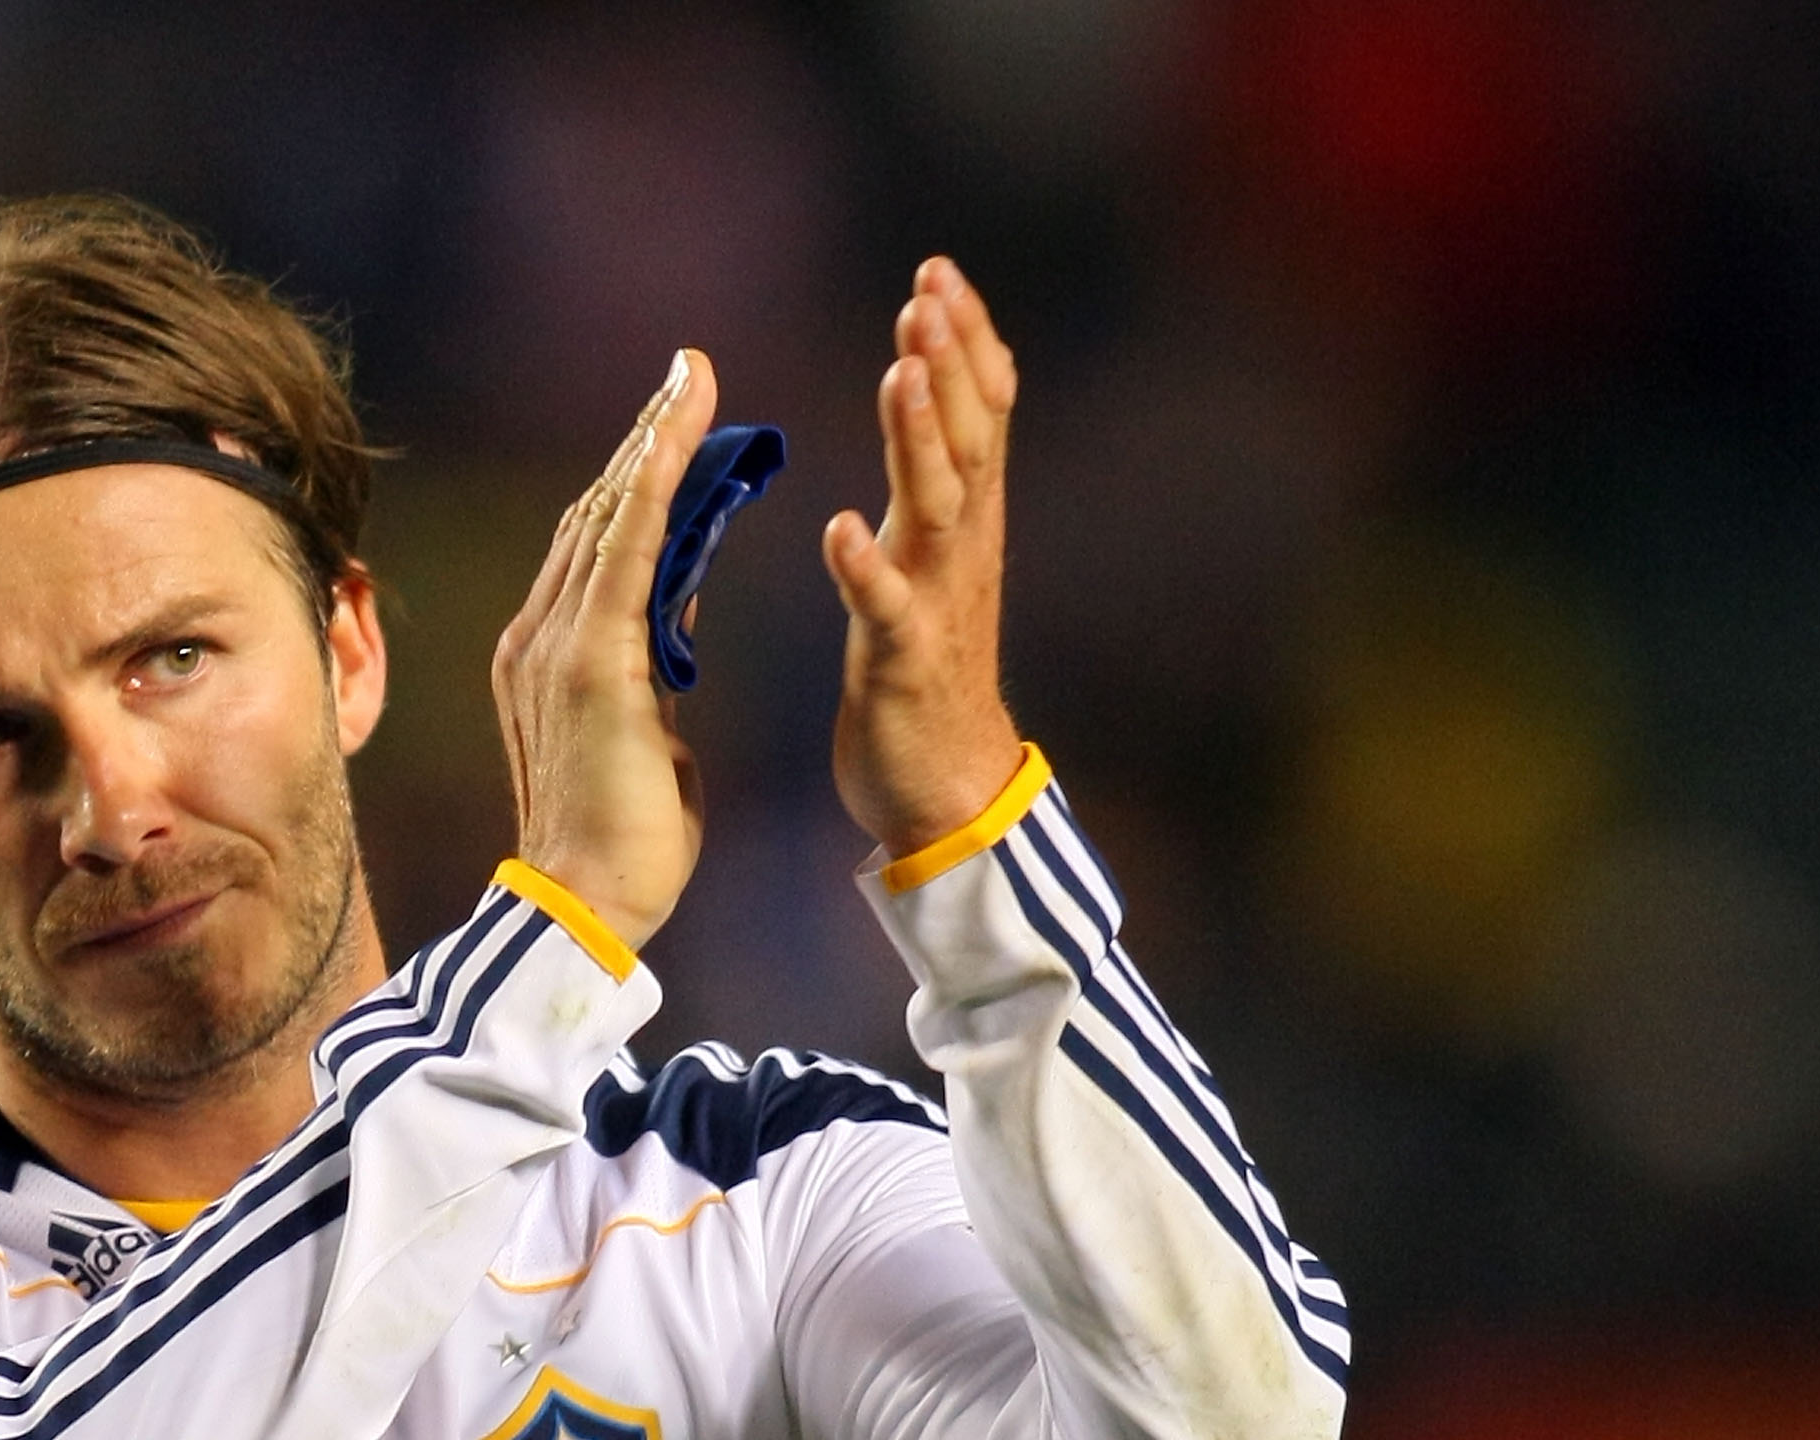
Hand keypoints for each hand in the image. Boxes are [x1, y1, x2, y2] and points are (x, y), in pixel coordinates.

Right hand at [490, 348, 718, 952]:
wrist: (587, 906)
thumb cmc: (624, 843)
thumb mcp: (646, 734)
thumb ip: (649, 668)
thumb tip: (672, 615)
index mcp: (545, 656)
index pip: (593, 546)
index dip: (631, 479)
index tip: (669, 425)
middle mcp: (537, 636)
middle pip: (595, 512)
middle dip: (642, 439)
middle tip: (686, 373)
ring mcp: (554, 645)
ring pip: (607, 516)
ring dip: (650, 442)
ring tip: (690, 380)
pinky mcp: (589, 662)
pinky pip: (622, 550)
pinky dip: (652, 485)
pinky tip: (677, 432)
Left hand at [822, 258, 1027, 855]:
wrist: (949, 790)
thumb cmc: (928, 673)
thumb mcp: (935, 561)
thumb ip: (934, 484)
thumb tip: (929, 394)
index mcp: (960, 524)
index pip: (979, 412)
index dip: (964, 342)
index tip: (937, 269)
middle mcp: (961, 551)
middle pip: (969, 438)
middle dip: (951, 362)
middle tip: (928, 291)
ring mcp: (937, 604)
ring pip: (938, 507)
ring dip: (921, 439)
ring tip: (901, 374)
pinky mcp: (903, 664)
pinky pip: (885, 609)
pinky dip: (867, 567)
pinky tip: (841, 527)